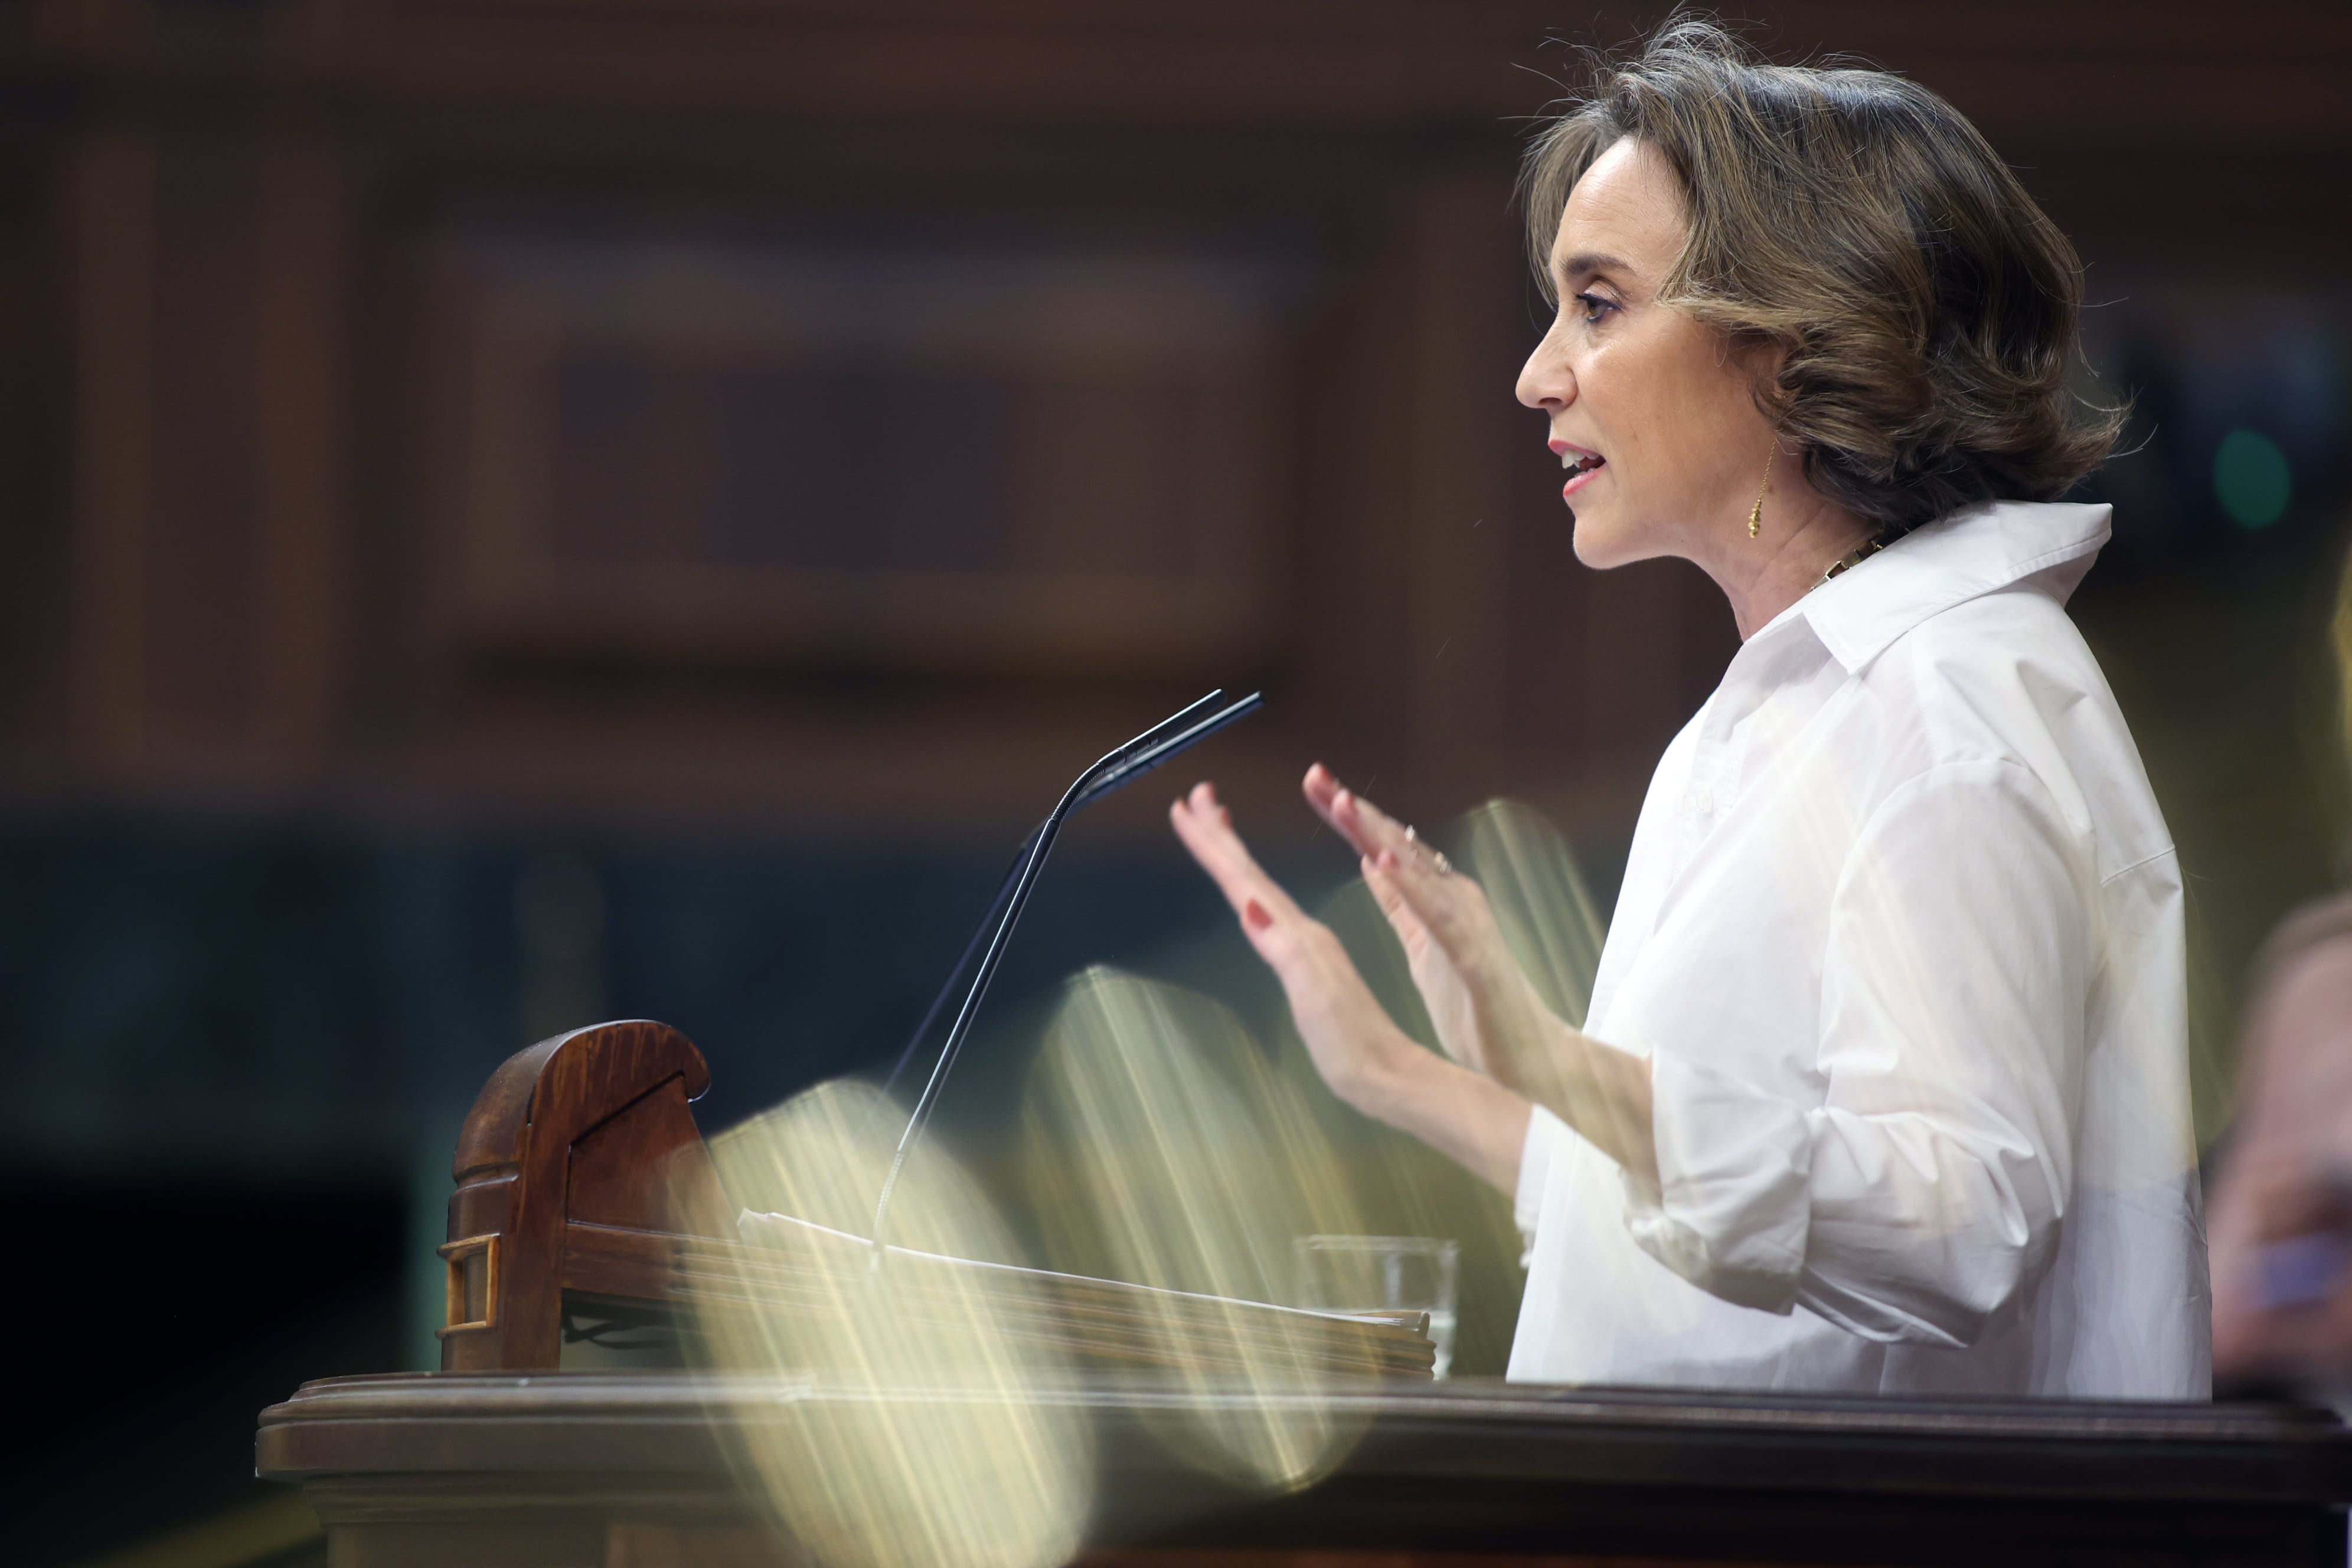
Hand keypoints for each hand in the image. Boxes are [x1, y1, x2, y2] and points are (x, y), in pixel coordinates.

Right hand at [1167, 780, 1414, 1111]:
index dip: (1215, 844)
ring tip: (1216, 826)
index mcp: (1300, 936)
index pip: (1248, 879)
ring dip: (1236, 858)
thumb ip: (1285, 951)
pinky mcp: (1311, 968)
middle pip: (1253, 876)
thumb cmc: (1352, 1048)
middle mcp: (1302, 935)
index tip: (1187, 805)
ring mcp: (1307, 950)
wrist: (1389, 1076)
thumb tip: (1249, 905)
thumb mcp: (1315, 999)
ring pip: (1263, 890)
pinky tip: (1252, 893)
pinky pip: (1275, 917)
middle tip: (1193, 797)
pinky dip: (1255, 894)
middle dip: (1220, 838)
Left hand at [1301, 765, 1654, 1182]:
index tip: (1313, 784)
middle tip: (1316, 774)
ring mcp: (1467, 923)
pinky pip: (1438, 916)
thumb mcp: (1423, 947)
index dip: (1349, 817)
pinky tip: (1383, 861)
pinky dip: (1410, 886)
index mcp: (1437, 899)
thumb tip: (1373, 864)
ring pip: (1417, 870)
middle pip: (1398, 844)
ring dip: (1379, 834)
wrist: (1529, 1059)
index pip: (1386, 848)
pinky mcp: (1475, 955)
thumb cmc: (1477, 1006)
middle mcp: (1454, 898)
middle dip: (1355, 810)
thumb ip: (1402, 905)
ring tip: (1343, 804)